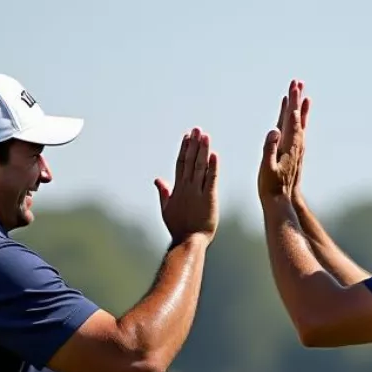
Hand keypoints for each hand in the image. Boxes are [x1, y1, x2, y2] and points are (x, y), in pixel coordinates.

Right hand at [155, 128, 217, 242]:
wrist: (188, 241)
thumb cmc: (178, 228)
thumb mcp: (166, 209)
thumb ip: (164, 192)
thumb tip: (158, 180)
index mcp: (177, 189)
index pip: (180, 164)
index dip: (184, 149)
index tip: (187, 137)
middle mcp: (186, 188)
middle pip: (190, 161)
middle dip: (193, 144)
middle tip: (197, 129)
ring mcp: (197, 192)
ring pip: (200, 167)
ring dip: (202, 150)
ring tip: (205, 136)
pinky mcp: (208, 199)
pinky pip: (210, 180)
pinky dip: (212, 167)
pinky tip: (214, 155)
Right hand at [258, 80, 310, 201]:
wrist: (281, 203)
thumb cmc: (270, 187)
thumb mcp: (266, 168)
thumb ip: (269, 149)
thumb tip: (274, 131)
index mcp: (288, 147)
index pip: (291, 120)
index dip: (292, 103)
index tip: (293, 87)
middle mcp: (295, 146)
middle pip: (296, 118)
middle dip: (296, 99)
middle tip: (297, 82)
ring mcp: (295, 150)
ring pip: (298, 124)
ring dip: (298, 108)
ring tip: (300, 93)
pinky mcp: (293, 155)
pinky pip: (296, 133)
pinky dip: (296, 121)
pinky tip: (296, 118)